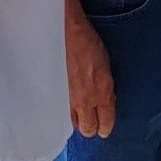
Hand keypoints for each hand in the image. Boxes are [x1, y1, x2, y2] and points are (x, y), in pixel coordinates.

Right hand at [64, 9, 115, 137]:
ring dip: (77, 121)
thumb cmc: (87, 41)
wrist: (64, 31)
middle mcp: (86, 99)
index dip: (106, 127)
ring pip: (72, 124)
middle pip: (88, 128)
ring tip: (78, 115)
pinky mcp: (54, 95)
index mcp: (102, 91)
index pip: (106, 121)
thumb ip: (106, 86)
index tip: (104, 129)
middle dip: (91, 128)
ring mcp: (68, 98)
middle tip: (92, 124)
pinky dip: (64, 113)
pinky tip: (65, 108)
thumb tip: (106, 99)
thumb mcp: (106, 63)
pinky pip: (60, 112)